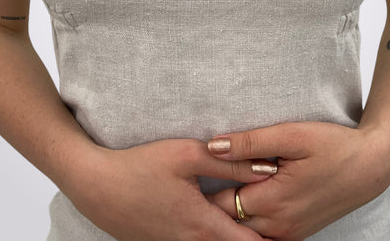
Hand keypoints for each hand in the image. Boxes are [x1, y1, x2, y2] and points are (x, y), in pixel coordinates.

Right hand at [65, 138, 277, 240]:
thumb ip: (230, 163)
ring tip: (252, 217)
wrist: (96, 186)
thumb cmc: (140, 167)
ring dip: (233, 234)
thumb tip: (268, 168)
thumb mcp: (187, 156)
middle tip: (279, 222)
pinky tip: (216, 216)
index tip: (293, 231)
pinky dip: (214, 234)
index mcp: (203, 226)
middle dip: (258, 236)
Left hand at [204, 121, 389, 239]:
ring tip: (219, 188)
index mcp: (274, 201)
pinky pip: (264, 234)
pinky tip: (246, 199)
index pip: (222, 204)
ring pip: (246, 231)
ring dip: (232, 213)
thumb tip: (213, 146)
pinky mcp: (298, 231)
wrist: (370, 166)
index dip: (205, 188)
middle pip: (230, 222)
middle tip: (198, 181)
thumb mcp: (291, 135)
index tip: (192, 172)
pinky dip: (250, 221)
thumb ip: (250, 142)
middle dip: (214, 203)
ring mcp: (290, 232)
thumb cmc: (333, 146)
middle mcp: (280, 225)